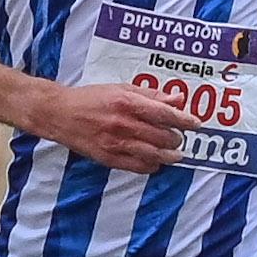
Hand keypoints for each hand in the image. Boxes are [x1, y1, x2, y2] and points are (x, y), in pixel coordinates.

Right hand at [26, 79, 187, 173]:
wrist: (60, 114)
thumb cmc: (92, 98)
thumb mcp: (121, 89)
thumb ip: (150, 95)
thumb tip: (177, 99)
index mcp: (127, 102)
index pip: (164, 113)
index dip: (183, 119)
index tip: (196, 123)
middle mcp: (123, 124)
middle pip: (162, 136)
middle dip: (176, 138)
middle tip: (179, 137)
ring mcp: (115, 143)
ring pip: (153, 155)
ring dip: (169, 156)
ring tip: (175, 154)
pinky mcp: (108, 158)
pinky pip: (138, 167)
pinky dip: (151, 166)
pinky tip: (155, 161)